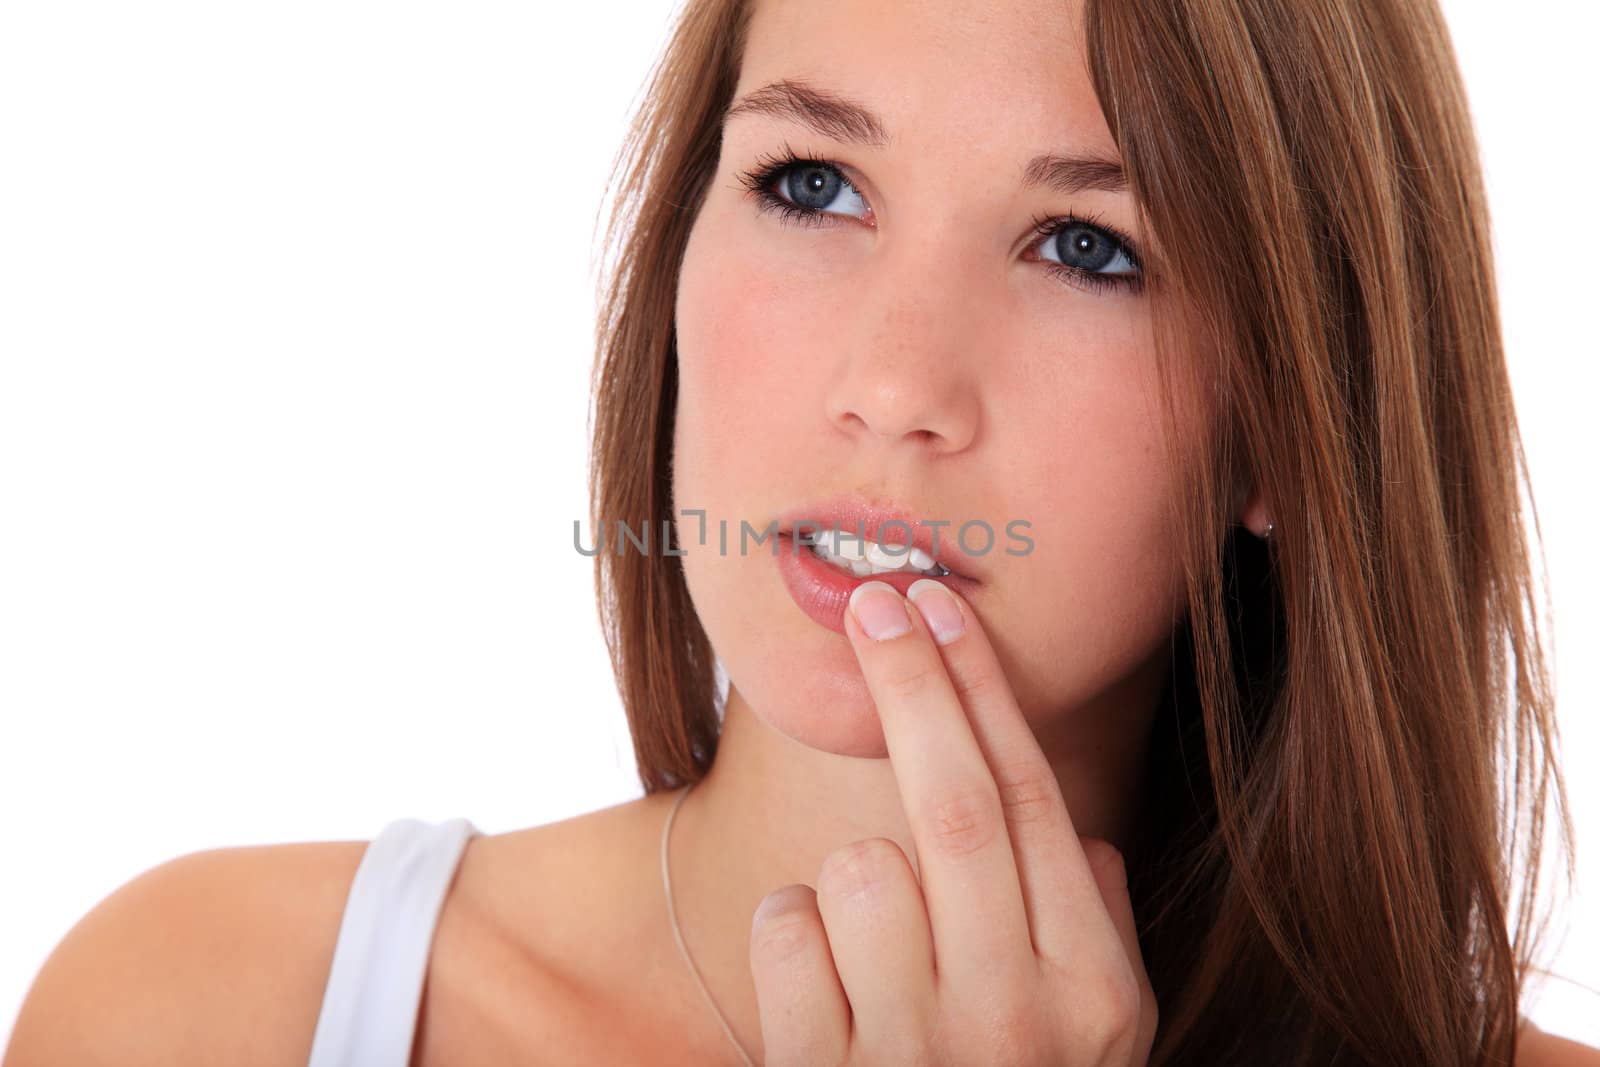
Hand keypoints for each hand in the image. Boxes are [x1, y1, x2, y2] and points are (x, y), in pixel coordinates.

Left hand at [747, 578, 1157, 1065]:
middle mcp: (1017, 1022)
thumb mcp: (1096, 1044)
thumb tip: (1072, 830)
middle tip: (878, 603)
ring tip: (879, 946)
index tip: (940, 616)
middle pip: (956, 806)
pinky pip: (789, 931)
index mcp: (1093, 997)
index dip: (982, 696)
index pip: (1033, 806)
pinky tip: (828, 996)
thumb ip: (1091, 929)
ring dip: (859, 873)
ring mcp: (916, 1056)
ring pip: (862, 867)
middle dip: (915, 686)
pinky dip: (799, 935)